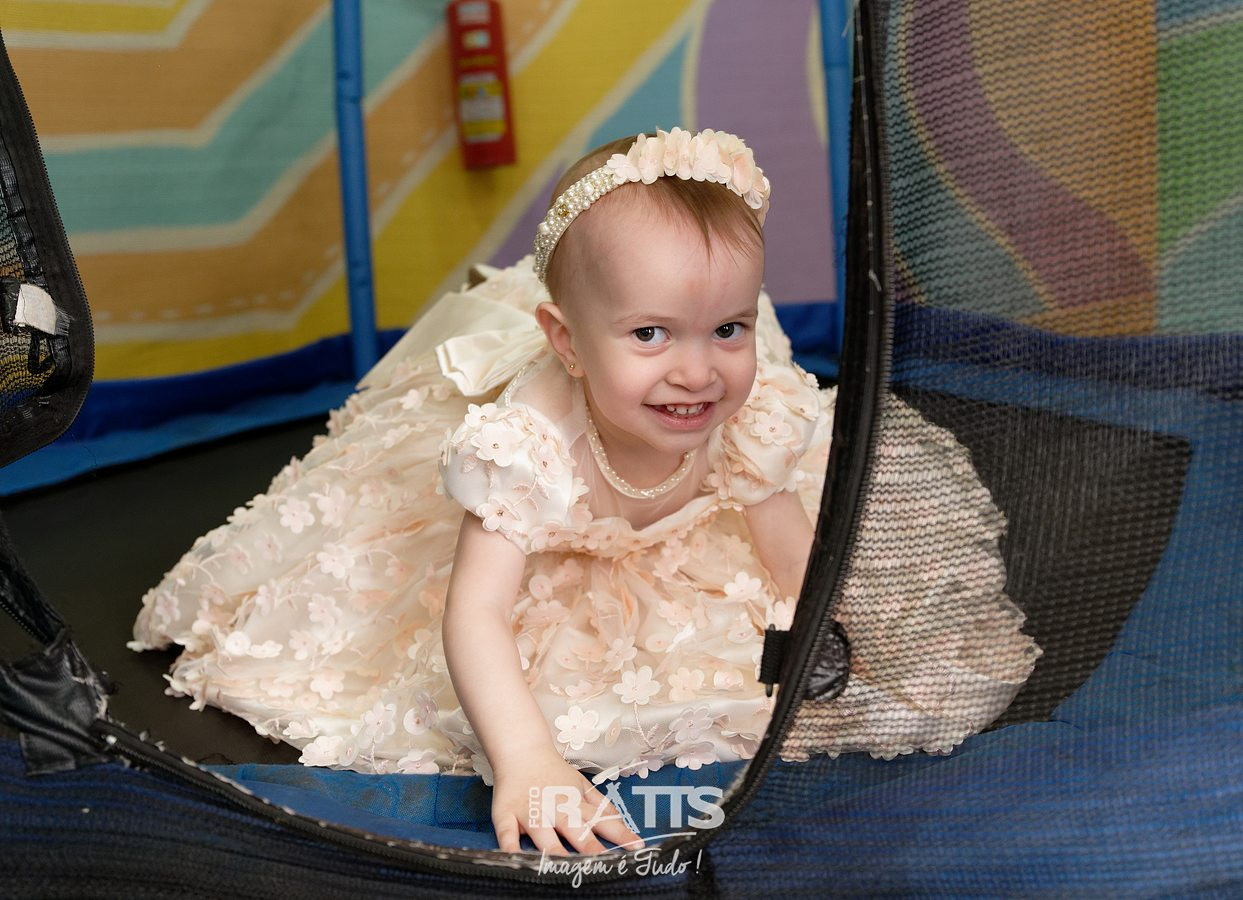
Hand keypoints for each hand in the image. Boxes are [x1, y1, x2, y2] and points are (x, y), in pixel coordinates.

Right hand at [490, 747, 643, 854]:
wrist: (521, 751)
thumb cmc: (554, 772)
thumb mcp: (581, 784)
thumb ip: (600, 805)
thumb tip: (621, 823)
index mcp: (576, 804)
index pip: (603, 822)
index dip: (620, 835)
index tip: (637, 849)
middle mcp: (556, 810)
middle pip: (576, 831)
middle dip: (590, 848)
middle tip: (604, 866)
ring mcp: (530, 814)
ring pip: (544, 836)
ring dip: (555, 852)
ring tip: (565, 868)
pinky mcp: (506, 816)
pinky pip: (507, 834)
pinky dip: (509, 847)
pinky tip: (514, 860)